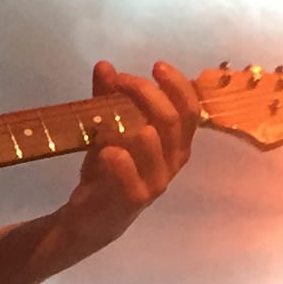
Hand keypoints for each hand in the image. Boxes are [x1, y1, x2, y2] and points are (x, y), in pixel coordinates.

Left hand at [55, 60, 203, 254]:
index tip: (157, 66)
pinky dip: (117, 156)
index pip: (190, 110)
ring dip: (130, 119)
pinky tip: (106, 148)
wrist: (92, 217)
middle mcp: (172, 161)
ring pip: (153, 141)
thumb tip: (105, 66)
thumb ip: (108, 99)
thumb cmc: (109, 170)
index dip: (177, 86)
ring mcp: (156, 181)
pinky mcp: (135, 198)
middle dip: (145, 93)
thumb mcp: (109, 130)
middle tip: (121, 81)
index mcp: (175, 143)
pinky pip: (130, 171)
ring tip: (107, 113)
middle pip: (170, 119)